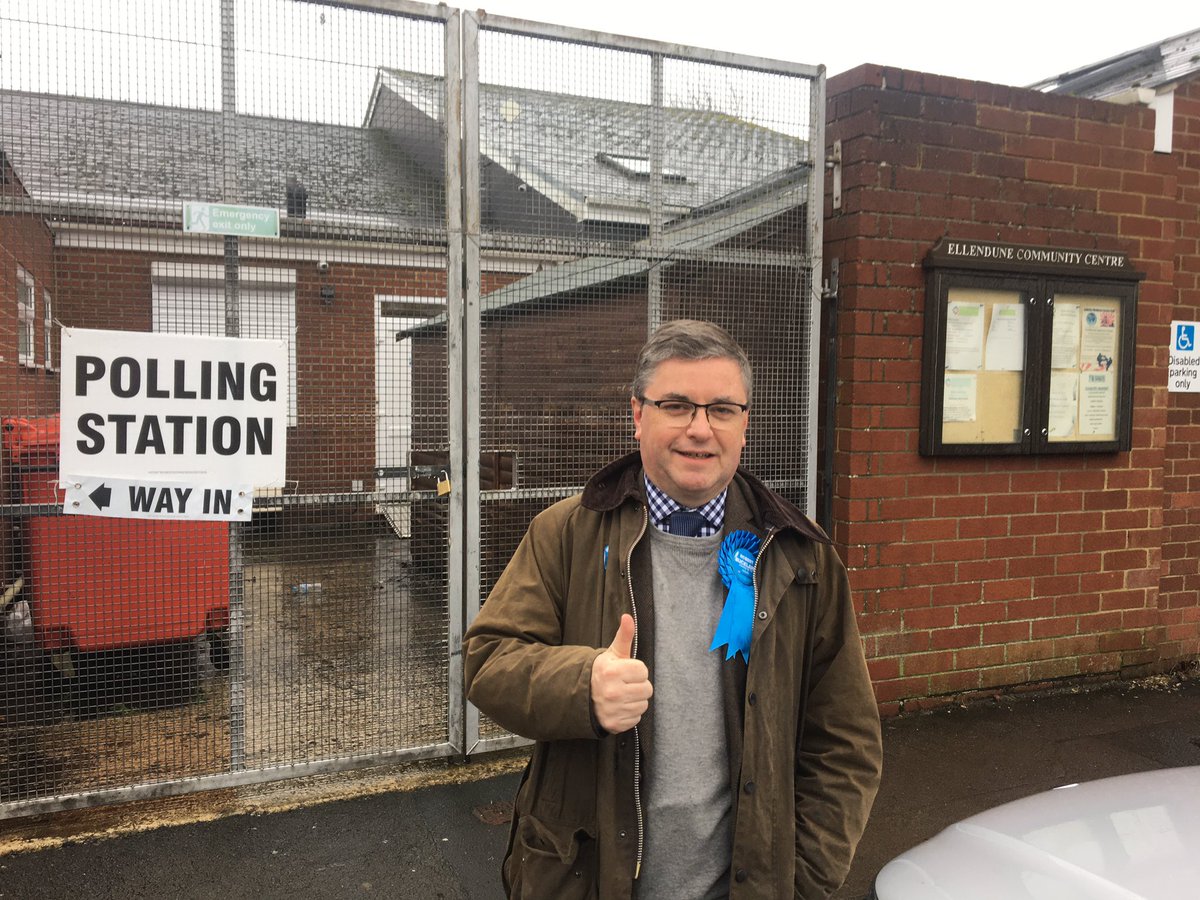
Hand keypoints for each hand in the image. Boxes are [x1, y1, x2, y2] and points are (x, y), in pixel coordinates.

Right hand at [590, 614, 652, 733]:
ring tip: (622, 695)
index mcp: (613, 671)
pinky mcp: (614, 724)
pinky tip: (619, 707)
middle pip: (647, 689)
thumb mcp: (613, 653)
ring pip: (643, 705)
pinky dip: (630, 714)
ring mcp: (613, 710)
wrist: (582, 695)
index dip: (636, 670)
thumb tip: (628, 616)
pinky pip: (636, 719)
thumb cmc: (603, 671)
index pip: (643, 671)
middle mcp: (613, 692)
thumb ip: (624, 635)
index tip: (625, 671)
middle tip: (625, 684)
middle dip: (638, 686)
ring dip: (635, 700)